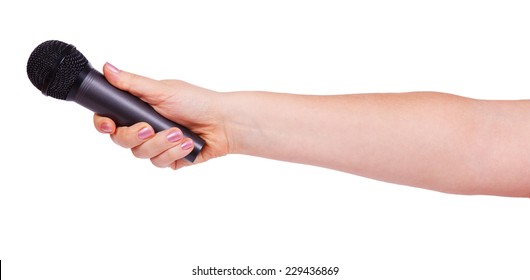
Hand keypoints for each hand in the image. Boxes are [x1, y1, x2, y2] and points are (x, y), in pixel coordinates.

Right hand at [93, 63, 229, 168]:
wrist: (223, 123)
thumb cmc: (196, 102)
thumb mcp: (162, 90)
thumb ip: (132, 84)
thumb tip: (107, 68)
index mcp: (138, 109)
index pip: (109, 119)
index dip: (104, 124)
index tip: (109, 125)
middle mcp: (144, 127)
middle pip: (121, 140)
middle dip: (135, 135)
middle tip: (149, 128)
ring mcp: (156, 145)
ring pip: (140, 154)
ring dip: (161, 143)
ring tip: (179, 133)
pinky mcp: (169, 159)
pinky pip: (159, 162)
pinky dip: (174, 153)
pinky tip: (187, 144)